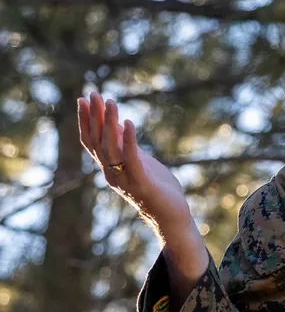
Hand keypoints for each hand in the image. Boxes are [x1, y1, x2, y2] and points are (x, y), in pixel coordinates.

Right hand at [78, 90, 193, 238]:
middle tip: (93, 94)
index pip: (91, 142)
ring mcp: (124, 179)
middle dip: (94, 117)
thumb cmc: (158, 189)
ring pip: (110, 148)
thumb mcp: (141, 161)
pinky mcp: (140, 183)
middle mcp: (111, 173)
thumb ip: (128, 146)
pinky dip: (129, 139)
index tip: (84, 100)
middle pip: (97, 141)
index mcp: (110, 168)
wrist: (172, 217)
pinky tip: (129, 122)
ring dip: (109, 123)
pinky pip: (131, 158)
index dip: (86, 121)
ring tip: (111, 102)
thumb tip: (118, 125)